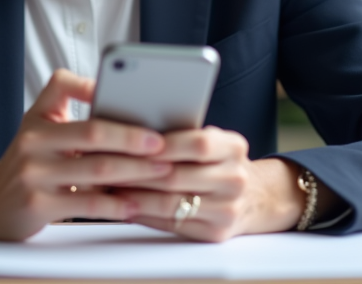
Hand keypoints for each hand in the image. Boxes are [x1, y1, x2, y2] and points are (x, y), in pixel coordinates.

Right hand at [0, 69, 170, 239]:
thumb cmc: (25, 162)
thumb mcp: (37, 126)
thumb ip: (71, 112)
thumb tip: (119, 102)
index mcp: (37, 119)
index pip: (65, 89)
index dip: (97, 89)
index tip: (136, 101)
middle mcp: (33, 143)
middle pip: (93, 134)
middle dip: (134, 139)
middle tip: (163, 143)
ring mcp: (34, 175)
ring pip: (96, 170)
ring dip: (135, 171)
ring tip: (162, 171)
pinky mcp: (38, 206)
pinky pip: (86, 205)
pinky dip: (115, 204)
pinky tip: (135, 203)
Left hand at [114, 127, 302, 241]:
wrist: (255, 198)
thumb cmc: (218, 163)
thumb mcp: (213, 142)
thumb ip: (184, 134)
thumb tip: (135, 128)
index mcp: (234, 147)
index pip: (197, 143)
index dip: (161, 143)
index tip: (130, 141)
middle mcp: (235, 179)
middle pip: (177, 176)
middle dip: (137, 172)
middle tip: (106, 165)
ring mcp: (228, 209)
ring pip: (170, 203)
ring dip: (134, 195)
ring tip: (108, 186)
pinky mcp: (216, 233)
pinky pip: (172, 224)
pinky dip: (144, 214)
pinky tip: (125, 206)